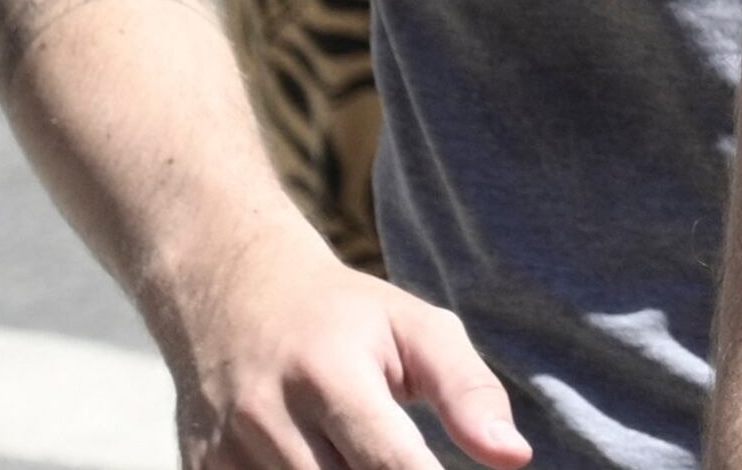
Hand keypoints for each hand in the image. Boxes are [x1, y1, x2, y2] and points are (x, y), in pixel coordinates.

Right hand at [161, 227, 531, 469]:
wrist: (229, 289)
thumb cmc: (343, 316)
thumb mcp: (415, 328)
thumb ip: (468, 390)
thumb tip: (515, 457)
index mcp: (330, 373)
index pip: (388, 463)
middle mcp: (268, 416)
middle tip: (404, 455)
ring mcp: (226, 450)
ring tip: (357, 451)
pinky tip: (321, 459)